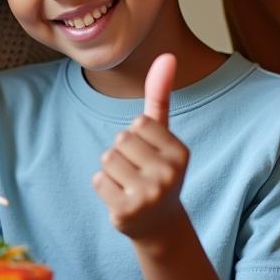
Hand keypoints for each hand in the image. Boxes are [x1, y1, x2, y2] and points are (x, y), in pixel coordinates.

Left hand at [92, 53, 189, 241]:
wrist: (159, 225)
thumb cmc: (157, 169)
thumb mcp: (162, 134)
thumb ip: (160, 95)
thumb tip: (167, 55)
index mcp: (181, 153)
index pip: (139, 122)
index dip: (138, 136)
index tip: (151, 155)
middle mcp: (169, 175)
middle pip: (121, 140)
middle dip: (123, 152)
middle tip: (139, 172)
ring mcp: (149, 196)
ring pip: (108, 159)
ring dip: (112, 170)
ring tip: (130, 184)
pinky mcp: (127, 212)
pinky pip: (98, 181)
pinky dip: (104, 188)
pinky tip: (122, 199)